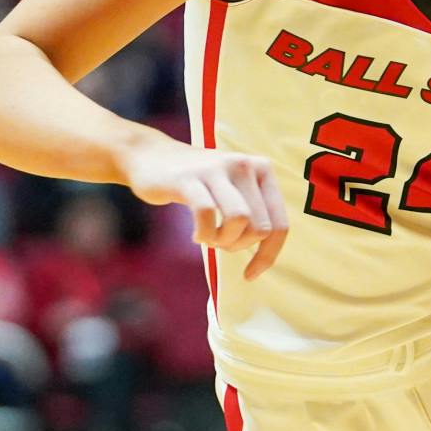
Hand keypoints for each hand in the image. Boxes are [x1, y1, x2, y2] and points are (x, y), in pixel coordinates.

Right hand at [123, 137, 288, 279]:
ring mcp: (216, 168)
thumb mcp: (233, 190)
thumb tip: (266, 256)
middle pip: (260, 228)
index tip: (250, 274)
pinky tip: (196, 235)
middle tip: (218, 242)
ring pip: (239, 220)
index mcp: (262, 170)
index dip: (267, 256)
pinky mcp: (189, 177)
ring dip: (222, 240)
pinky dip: (203, 234)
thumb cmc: (197, 182)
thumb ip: (254, 213)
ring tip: (208, 237)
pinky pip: (206, 214)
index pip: (279, 224)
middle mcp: (244, 165)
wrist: (151, 156)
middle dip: (238, 246)